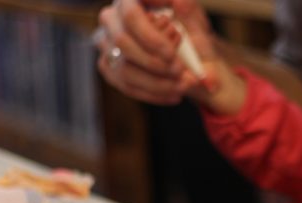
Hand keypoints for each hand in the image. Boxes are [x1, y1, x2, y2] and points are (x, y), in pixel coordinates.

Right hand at [95, 0, 240, 109]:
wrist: (191, 51)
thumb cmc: (191, 28)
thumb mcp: (195, 18)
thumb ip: (188, 10)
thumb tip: (179, 2)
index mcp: (131, 0)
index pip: (131, 16)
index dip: (151, 37)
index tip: (174, 52)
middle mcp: (112, 17)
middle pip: (122, 42)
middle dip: (155, 63)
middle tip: (181, 72)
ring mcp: (106, 42)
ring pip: (123, 68)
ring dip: (157, 83)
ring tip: (183, 86)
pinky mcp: (109, 66)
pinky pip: (125, 85)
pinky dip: (153, 94)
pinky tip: (174, 95)